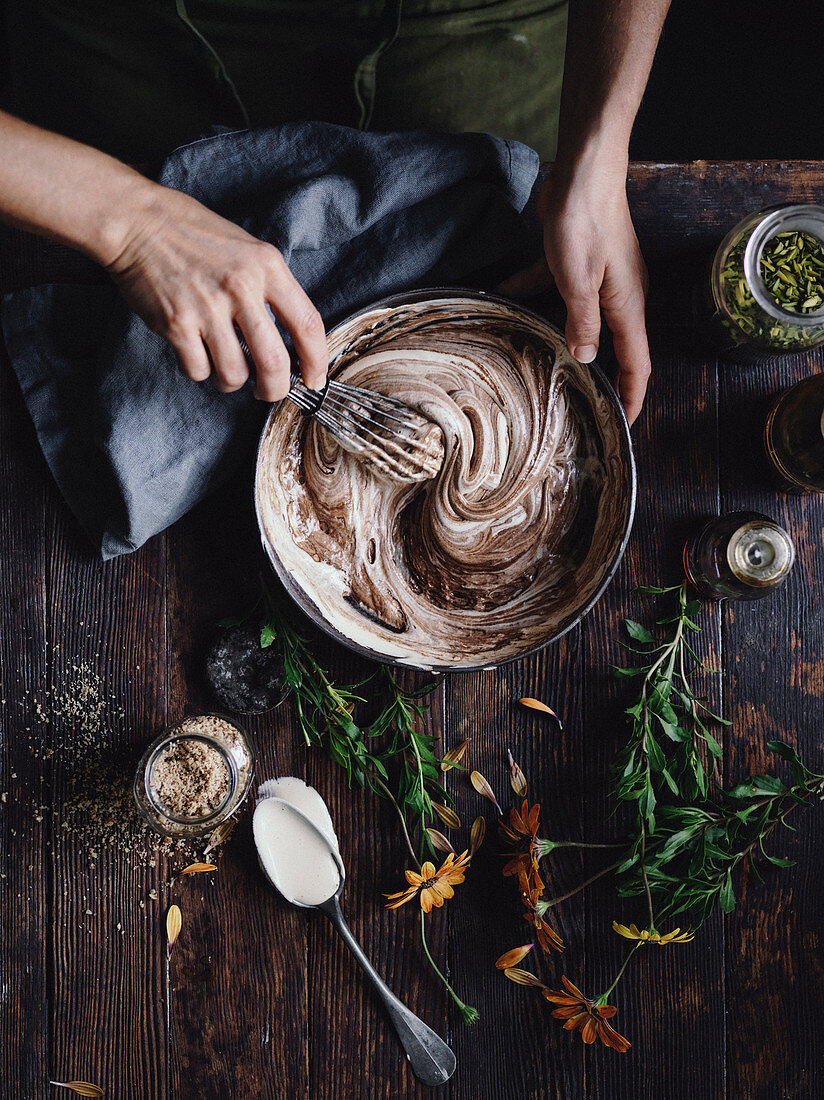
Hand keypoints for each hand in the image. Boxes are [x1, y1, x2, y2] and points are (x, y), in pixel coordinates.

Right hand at [102, 184, 327, 399]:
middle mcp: (241, 287)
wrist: (138, 222)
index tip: (313, 379)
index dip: (317, 361)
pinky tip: (195, 351)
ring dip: (231, 381)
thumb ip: (272, 288)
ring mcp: (207, 307)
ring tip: (224, 367)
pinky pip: (198, 369)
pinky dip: (199, 370)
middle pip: (274, 363)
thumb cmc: (194, 235)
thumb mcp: (248, 249)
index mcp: (267, 267)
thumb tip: (293, 340)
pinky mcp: (176, 323)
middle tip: (268, 392)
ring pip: (234, 374)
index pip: (307, 325)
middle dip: (274, 390)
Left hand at [499, 162, 650, 424]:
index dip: (634, 397)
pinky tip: (501, 297)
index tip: (625, 425)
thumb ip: (582, 323)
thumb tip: (587, 359)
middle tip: (585, 406)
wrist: (582, 169)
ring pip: (582, 320)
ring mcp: (598, 278)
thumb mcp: (580, 282)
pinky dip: (531, 293)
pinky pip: (554, 286)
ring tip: (542, 365)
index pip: (639, 363)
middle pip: (615, 347)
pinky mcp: (576, 261)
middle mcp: (619, 296)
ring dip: (564, 340)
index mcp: (627, 306)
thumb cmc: (586, 222)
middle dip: (603, 377)